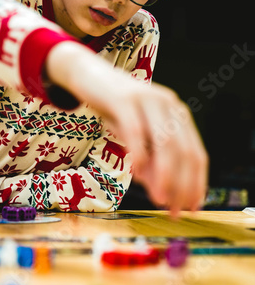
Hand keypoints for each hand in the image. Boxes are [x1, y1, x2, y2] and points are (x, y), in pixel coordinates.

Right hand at [46, 42, 208, 216]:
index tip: (189, 208)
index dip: (195, 184)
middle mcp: (169, 106)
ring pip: (165, 142)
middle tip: (173, 210)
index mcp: (177, 115)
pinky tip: (135, 174)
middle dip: (182, 185)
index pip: (196, 154)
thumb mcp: (132, 137)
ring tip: (159, 199)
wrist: (88, 74)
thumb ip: (146, 160)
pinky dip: (138, 154)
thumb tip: (158, 191)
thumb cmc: (112, 108)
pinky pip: (135, 130)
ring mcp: (148, 100)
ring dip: (165, 175)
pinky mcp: (125, 98)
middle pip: (185, 151)